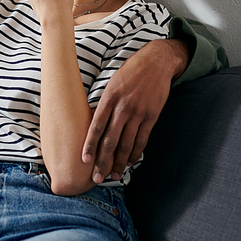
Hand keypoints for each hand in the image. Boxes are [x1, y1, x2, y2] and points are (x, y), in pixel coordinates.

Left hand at [83, 39, 188, 181]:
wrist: (156, 62)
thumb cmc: (130, 72)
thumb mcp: (112, 83)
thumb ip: (104, 105)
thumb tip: (94, 126)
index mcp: (109, 98)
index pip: (96, 126)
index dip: (90, 145)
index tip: (84, 161)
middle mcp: (123, 107)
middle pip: (111, 140)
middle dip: (102, 161)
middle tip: (96, 178)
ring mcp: (139, 113)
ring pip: (127, 144)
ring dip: (119, 162)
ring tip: (113, 175)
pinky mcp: (152, 116)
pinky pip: (142, 139)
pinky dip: (136, 153)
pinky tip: (129, 162)